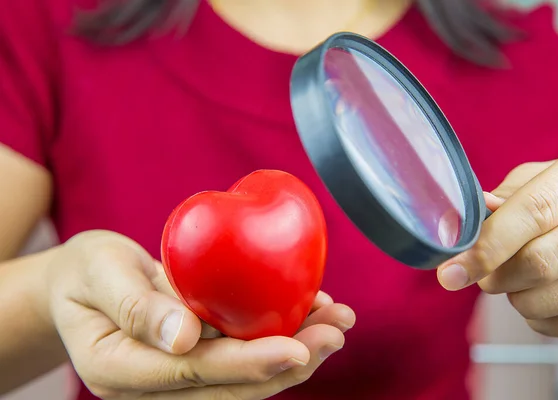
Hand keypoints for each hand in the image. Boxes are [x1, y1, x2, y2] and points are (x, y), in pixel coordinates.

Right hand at [45, 230, 354, 398]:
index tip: (296, 349)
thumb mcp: (98, 274)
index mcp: (120, 369)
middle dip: (290, 361)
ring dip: (297, 352)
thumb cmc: (86, 273)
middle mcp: (153, 387)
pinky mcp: (198, 361)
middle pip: (231, 385)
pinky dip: (282, 337)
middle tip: (336, 332)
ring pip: (246, 377)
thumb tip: (184, 337)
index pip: (193, 373)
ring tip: (338, 323)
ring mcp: (178, 379)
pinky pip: (244, 357)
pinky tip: (313, 315)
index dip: (248, 363)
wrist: (81, 285)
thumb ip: (134, 305)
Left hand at [436, 145, 557, 337]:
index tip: (451, 270)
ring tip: (517, 276)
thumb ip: (499, 202)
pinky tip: (543, 292)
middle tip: (482, 275)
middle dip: (496, 276)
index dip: (488, 245)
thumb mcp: (533, 182)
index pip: (535, 210)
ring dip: (517, 297)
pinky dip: (541, 316)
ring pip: (551, 298)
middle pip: (542, 260)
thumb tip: (459, 228)